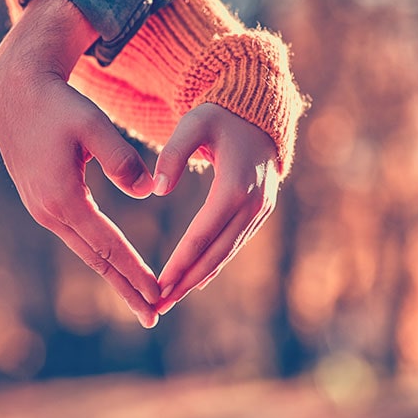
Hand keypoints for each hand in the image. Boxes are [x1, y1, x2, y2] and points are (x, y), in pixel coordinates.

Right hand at [0, 0, 159, 327]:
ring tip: (139, 298)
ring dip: (113, 276)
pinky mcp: (43, 202)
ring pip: (86, 252)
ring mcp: (42, 210)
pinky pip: (77, 237)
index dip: (135, 271)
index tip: (159, 294)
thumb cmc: (58, 105)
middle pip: (95, 260)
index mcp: (63, 198)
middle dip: (125, 289)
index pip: (108, 245)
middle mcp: (49, 212)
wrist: (16, 93)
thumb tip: (147, 192)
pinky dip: (99, 255)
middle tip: (153, 317)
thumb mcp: (93, 125)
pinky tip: (113, 264)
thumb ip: (122, 159)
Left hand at [154, 103, 279, 314]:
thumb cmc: (220, 116)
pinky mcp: (261, 212)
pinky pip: (234, 244)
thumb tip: (156, 190)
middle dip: (187, 282)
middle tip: (159, 306)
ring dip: (199, 278)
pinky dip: (214, 264)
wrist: (258, 112)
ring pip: (227, 253)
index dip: (181, 261)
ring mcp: (261, 210)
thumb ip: (172, 154)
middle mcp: (253, 203)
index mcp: (236, 185)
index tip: (159, 283)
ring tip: (170, 299)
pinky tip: (195, 280)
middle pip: (216, 253)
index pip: (203, 233)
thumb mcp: (193, 123)